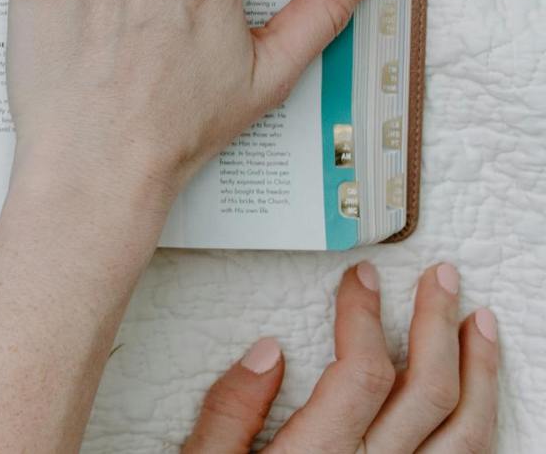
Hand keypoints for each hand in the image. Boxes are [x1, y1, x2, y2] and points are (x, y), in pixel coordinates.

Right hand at [184, 261, 500, 452]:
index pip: (359, 372)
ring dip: (480, 372)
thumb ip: (230, 413)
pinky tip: (478, 398)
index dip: (365, 316)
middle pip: (425, 392)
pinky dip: (482, 426)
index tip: (361, 280)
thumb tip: (266, 352)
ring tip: (480, 325)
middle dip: (437, 325)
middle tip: (441, 280)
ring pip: (466, 434)